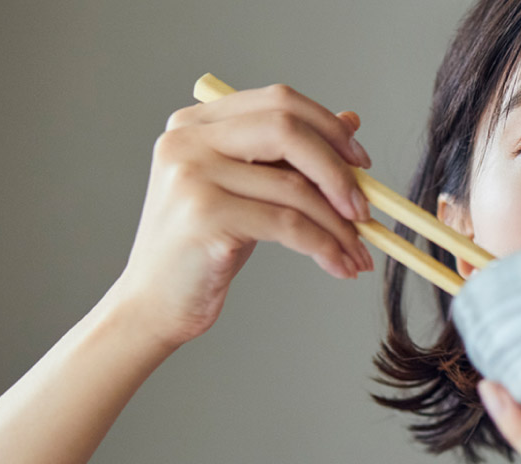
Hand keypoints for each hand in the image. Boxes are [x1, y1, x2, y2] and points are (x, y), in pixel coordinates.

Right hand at [110, 84, 374, 348]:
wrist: (155, 304)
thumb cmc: (206, 245)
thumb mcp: (250, 189)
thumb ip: (289, 153)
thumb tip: (350, 120)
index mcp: (197, 123)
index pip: (280, 102)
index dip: (329, 129)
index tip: (361, 164)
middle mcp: (188, 140)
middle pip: (288, 130)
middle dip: (338, 171)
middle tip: (365, 210)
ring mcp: (192, 176)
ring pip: (294, 187)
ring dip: (339, 225)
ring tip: (358, 252)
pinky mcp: (204, 217)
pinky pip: (288, 225)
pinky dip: (324, 247)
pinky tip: (340, 266)